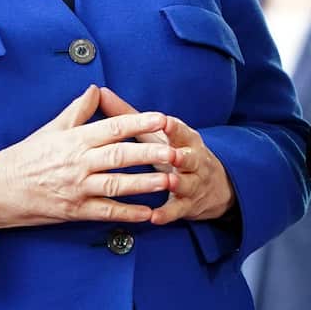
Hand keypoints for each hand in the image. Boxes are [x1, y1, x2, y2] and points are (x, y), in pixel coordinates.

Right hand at [0, 85, 176, 230]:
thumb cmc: (28, 156)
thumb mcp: (52, 128)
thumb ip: (77, 110)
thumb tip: (95, 89)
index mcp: (75, 140)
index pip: (113, 128)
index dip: (138, 123)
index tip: (161, 118)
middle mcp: (79, 163)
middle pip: (120, 156)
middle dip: (150, 154)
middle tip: (175, 151)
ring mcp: (78, 188)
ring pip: (117, 185)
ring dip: (145, 184)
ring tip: (169, 181)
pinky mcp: (74, 210)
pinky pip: (106, 212)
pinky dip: (128, 213)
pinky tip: (147, 212)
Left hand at [98, 87, 235, 224]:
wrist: (210, 185)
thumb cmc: (172, 150)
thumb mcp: (155, 133)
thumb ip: (128, 116)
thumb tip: (100, 93)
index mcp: (184, 138)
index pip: (180, 130)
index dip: (173, 127)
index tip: (164, 121)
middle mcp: (192, 159)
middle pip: (189, 156)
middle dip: (182, 155)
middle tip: (172, 155)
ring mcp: (192, 183)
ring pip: (187, 183)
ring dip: (179, 183)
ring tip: (169, 182)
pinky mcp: (187, 204)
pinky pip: (178, 210)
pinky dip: (167, 213)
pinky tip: (154, 216)